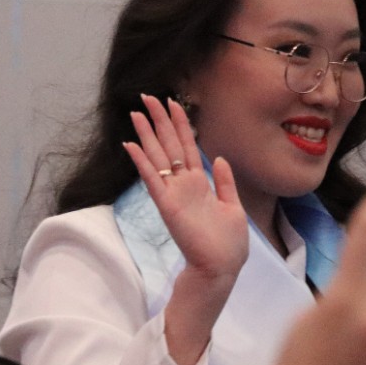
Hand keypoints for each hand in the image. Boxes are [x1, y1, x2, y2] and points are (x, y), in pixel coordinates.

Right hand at [123, 94, 247, 364]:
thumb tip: (221, 158)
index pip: (188, 146)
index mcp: (201, 183)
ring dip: (146, 134)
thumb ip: (226, 183)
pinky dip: (142, 161)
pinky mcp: (167, 205)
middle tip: (146, 96)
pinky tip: (131, 144)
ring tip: (135, 112)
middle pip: (169, 144)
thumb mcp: (234, 207)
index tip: (172, 102)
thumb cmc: (229, 244)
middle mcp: (184, 184)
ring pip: (158, 156)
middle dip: (159, 120)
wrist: (222, 268)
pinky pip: (152, 178)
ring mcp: (174, 193)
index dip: (180, 124)